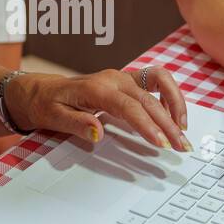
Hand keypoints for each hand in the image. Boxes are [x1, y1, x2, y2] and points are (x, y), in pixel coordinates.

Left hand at [6, 65, 191, 150]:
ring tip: (184, 129)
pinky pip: (156, 81)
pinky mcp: (127, 81)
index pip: (130, 107)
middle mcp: (113, 78)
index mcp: (97, 88)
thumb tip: (97, 133)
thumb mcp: (53, 117)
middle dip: (169, 123)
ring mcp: (122, 77)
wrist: (40, 91)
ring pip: (159, 83)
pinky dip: (169, 96)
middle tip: (182, 147)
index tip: (161, 143)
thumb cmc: (46, 104)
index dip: (148, 125)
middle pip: (149, 99)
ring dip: (175, 105)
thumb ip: (76, 124)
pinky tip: (175, 116)